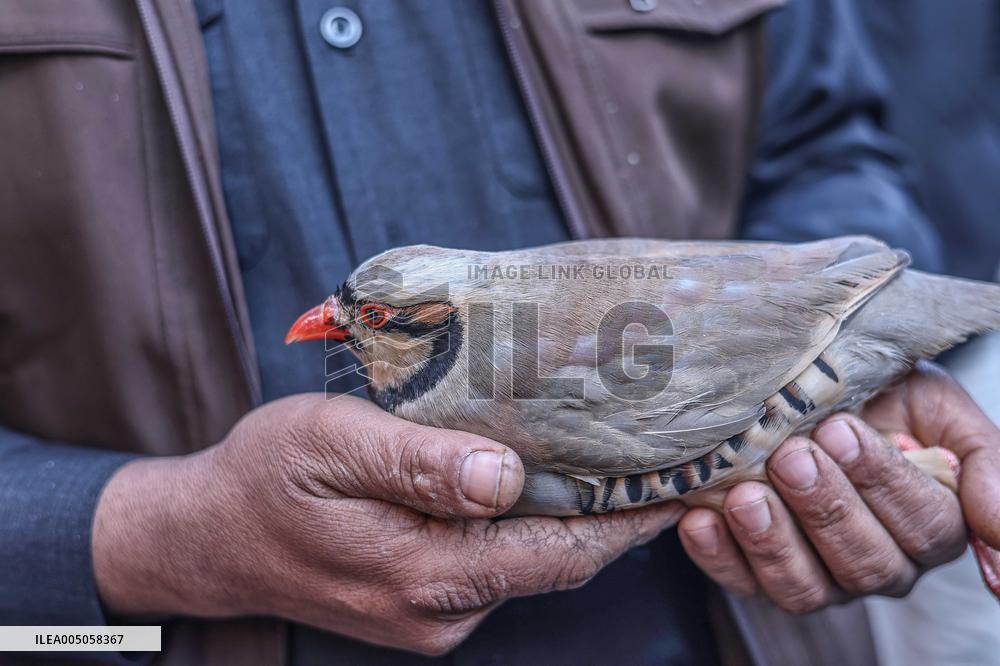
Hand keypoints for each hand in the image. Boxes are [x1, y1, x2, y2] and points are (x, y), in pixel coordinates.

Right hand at [93, 394, 679, 654]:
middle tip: (667, 456)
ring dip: (573, 519)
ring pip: (528, 565)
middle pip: (556, 562)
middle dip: (617, 517)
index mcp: (425, 569)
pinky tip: (540, 481)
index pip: (559, 552)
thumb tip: (504, 475)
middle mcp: (441, 609)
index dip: (629, 521)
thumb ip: (417, 462)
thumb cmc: (266, 478)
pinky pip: (496, 566)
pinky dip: (528, 528)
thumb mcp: (330, 445)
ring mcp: (433, 615)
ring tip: (617, 457)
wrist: (210, 537)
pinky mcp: (423, 604)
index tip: (687, 482)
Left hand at [678, 362, 998, 611]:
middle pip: (863, 562)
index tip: (839, 430)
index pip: (922, 523)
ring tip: (747, 495)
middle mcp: (879, 562)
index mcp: (931, 523)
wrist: (809, 386)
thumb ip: (984, 462)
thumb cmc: (879, 391)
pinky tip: (699, 518)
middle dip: (825, 508)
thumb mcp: (936, 404)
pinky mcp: (757, 576)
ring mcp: (818, 576)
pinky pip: (740, 583)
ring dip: (773, 542)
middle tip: (791, 456)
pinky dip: (716, 554)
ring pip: (804, 588)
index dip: (881, 480)